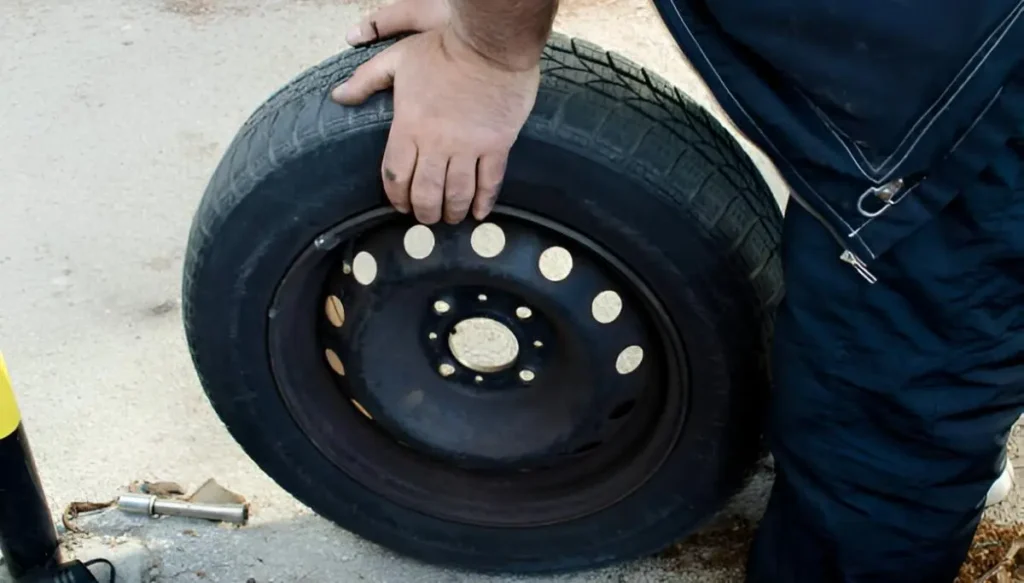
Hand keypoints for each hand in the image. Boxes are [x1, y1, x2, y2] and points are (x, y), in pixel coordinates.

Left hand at [332, 6, 539, 223]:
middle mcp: (437, 143)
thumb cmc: (443, 49)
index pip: (396, 174)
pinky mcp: (496, 145)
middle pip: (426, 192)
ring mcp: (469, 147)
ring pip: (457, 193)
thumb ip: (365, 80)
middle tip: (426, 217)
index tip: (400, 205)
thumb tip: (338, 96)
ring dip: (452, 211)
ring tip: (450, 218)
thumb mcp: (397, 58)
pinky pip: (489, 182)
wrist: (490, 44)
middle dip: (424, 212)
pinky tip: (479, 213)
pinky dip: (484, 201)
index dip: (396, 196)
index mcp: (409, 126)